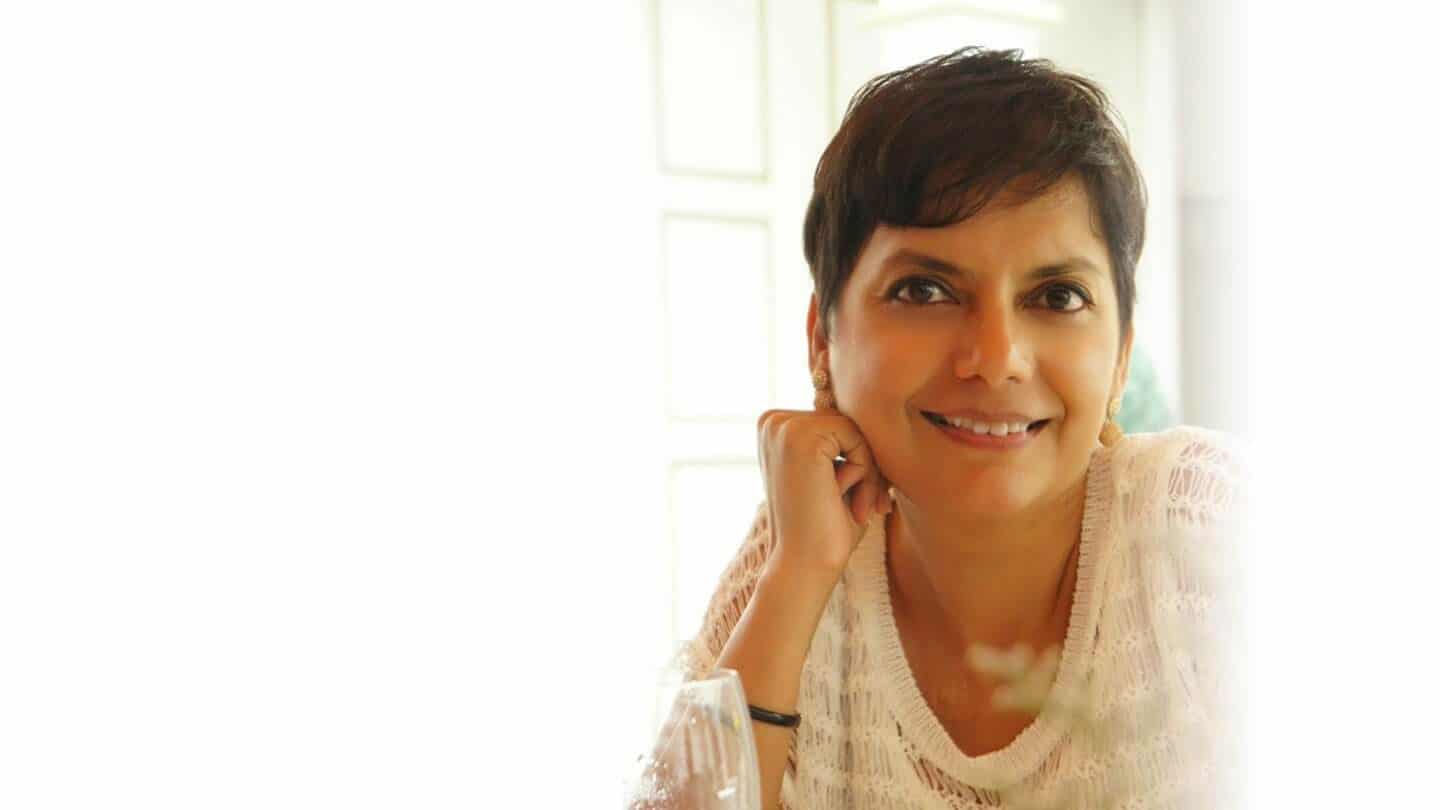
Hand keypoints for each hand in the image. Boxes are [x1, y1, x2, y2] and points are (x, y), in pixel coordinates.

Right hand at [755, 407, 891, 579]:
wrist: (804, 565)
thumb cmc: (825, 527)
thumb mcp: (836, 474)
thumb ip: (845, 441)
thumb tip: (878, 407)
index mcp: (774, 428)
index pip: (837, 424)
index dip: (858, 459)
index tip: (866, 500)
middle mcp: (772, 421)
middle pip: (847, 422)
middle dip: (867, 465)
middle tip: (870, 508)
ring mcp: (782, 426)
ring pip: (855, 429)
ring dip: (867, 471)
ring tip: (859, 508)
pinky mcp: (799, 435)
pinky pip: (857, 436)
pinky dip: (865, 471)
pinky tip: (847, 500)